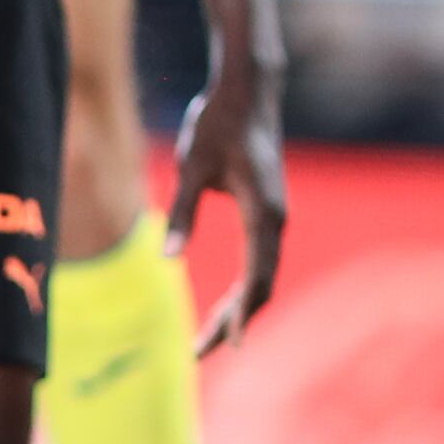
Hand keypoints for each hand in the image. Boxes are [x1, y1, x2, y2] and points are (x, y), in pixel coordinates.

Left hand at [166, 52, 287, 350]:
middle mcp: (276, 219)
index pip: (256, 277)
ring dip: (240, 307)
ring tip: (209, 339)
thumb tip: (167, 259)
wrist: (248, 89)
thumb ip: (182, 214)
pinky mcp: (268, 210)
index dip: (241, 316)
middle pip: (261, 284)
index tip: (227, 348)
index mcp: (263, 213)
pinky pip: (261, 260)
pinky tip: (228, 304)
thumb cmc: (218, 122)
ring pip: (262, 274)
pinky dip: (246, 286)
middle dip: (233, 321)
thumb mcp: (192, 167)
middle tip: (200, 353)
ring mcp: (275, 216)